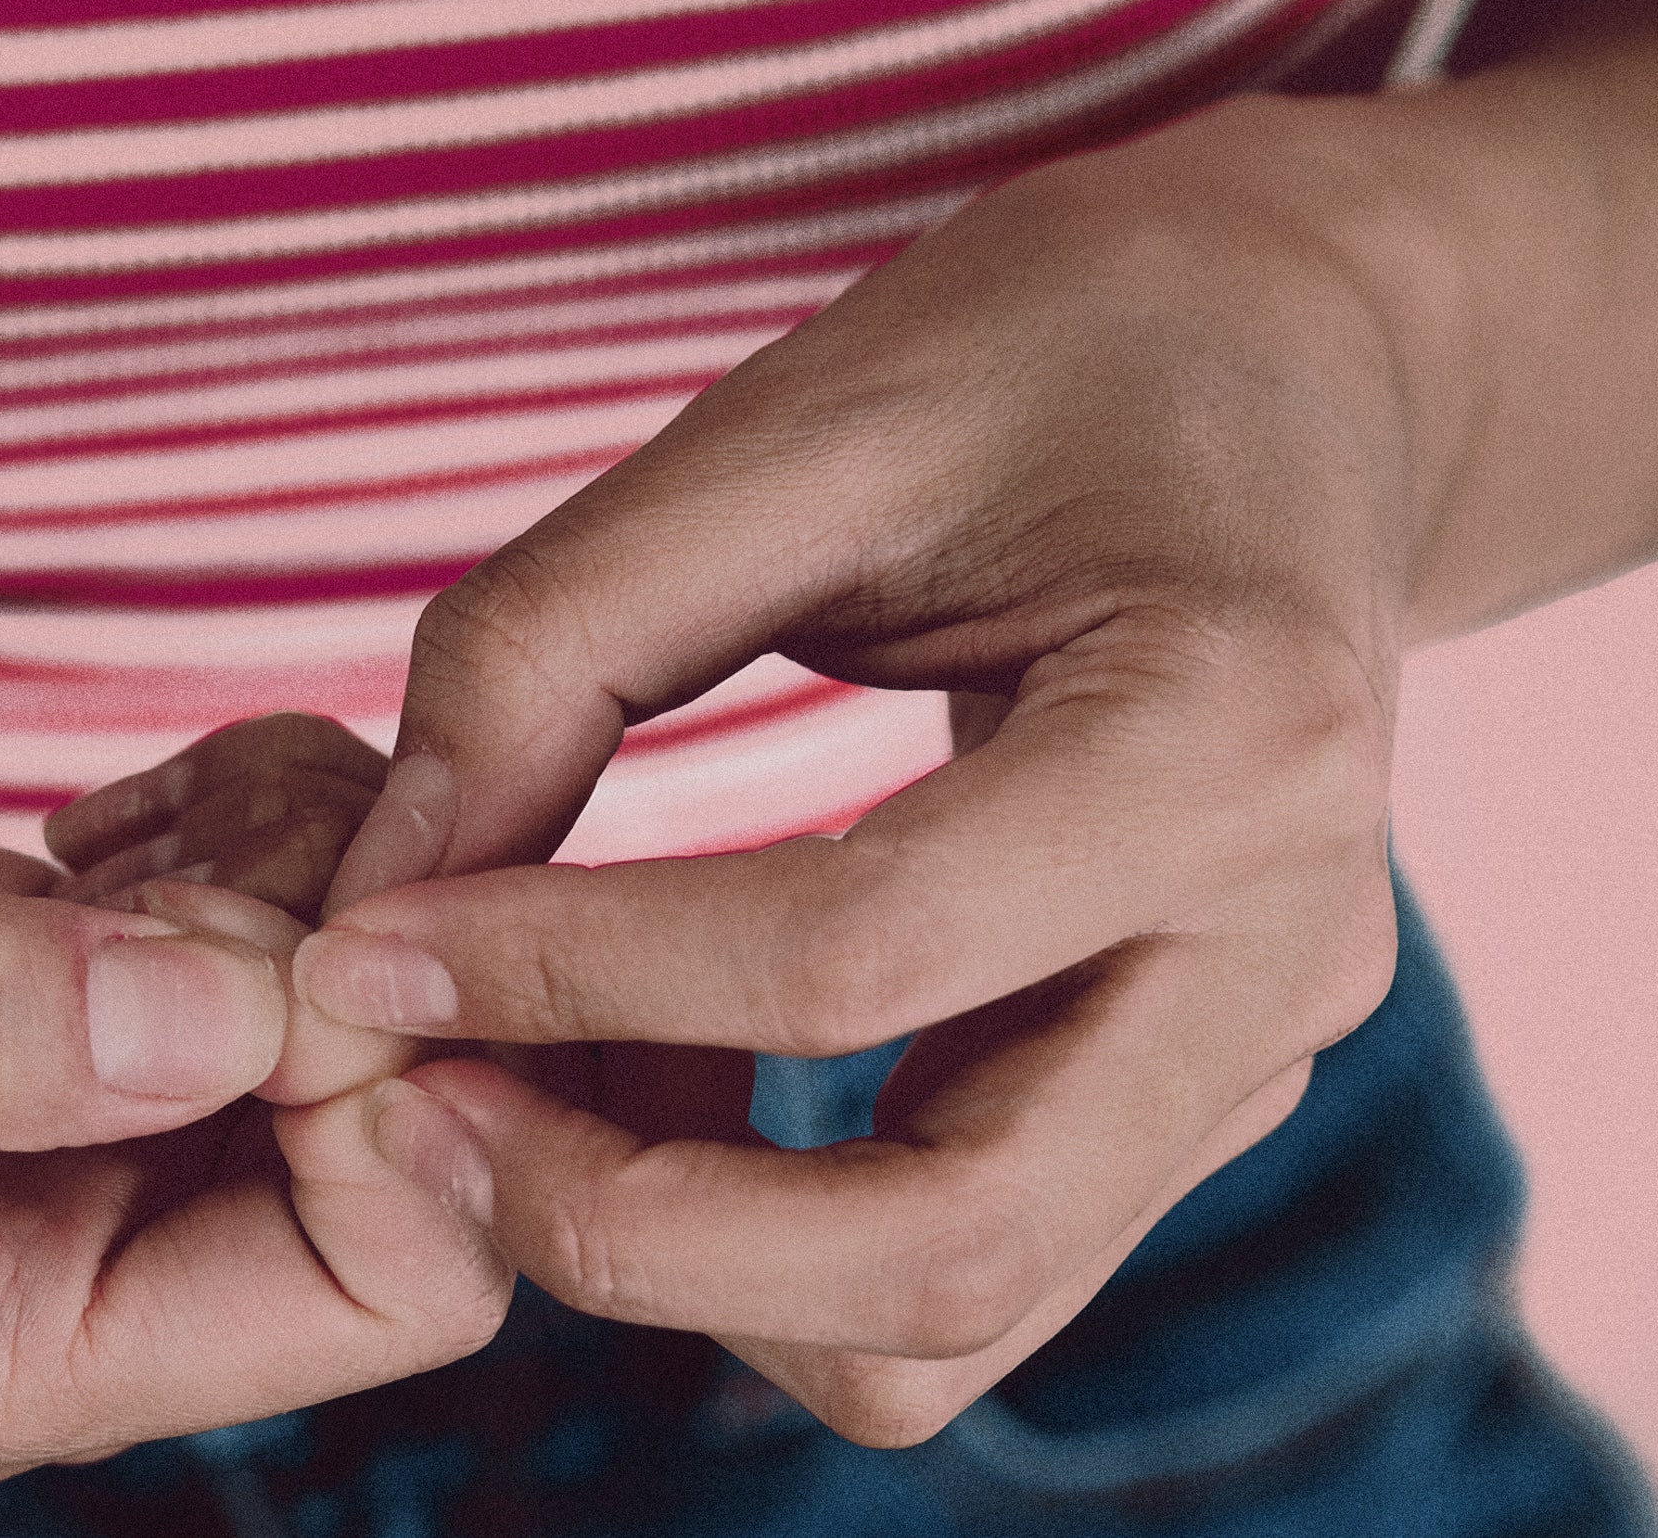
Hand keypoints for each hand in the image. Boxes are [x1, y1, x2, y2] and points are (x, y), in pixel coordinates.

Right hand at [0, 723, 507, 1490]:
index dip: (387, 1105)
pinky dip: (256, 822)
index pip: (376, 1285)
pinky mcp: (71, 983)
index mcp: (0, 1349)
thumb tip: (227, 1011)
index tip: (265, 935)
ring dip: (308, 869)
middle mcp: (79, 1254)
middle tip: (187, 838)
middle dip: (358, 962)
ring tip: (124, 820)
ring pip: (360, 1001)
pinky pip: (280, 908)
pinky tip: (115, 805)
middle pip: (404, 1137)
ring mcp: (90, 1115)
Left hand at [289, 97, 1421, 1446]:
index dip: (567, 974)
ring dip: (695, 1268)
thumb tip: (385, 896)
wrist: (1298, 362)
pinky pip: (966, 1254)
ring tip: (507, 1099)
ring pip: (955, 1310)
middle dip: (631, 1230)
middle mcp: (1286, 941)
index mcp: (1226, 729)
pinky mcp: (1195, 1089)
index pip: (852, 954)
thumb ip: (560, 642)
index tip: (359, 950)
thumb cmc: (1048, 349)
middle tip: (414, 1115)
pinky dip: (771, 1236)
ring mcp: (1261, 1044)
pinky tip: (642, 1085)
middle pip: (945, 1249)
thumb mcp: (794, 419)